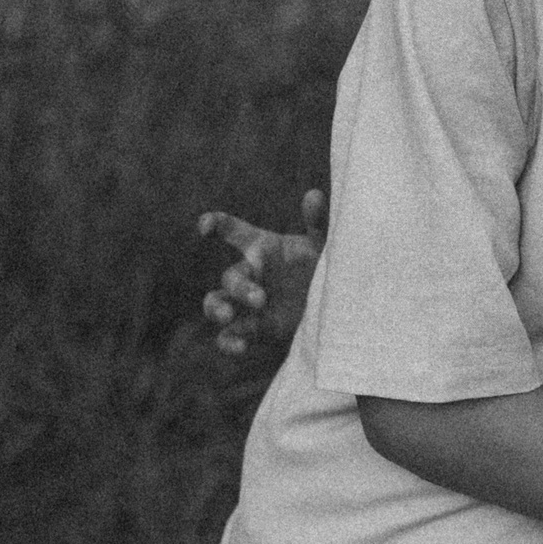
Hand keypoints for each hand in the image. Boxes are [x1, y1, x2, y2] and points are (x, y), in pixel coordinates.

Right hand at [196, 191, 325, 355]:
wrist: (337, 306)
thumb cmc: (326, 266)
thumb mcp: (326, 245)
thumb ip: (320, 222)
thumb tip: (314, 196)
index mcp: (263, 247)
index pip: (233, 231)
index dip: (215, 224)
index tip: (205, 227)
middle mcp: (251, 273)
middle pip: (230, 276)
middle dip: (240, 287)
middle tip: (260, 298)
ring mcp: (248, 304)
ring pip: (215, 303)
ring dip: (216, 309)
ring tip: (228, 316)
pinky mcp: (254, 329)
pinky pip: (228, 336)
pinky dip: (228, 342)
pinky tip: (241, 347)